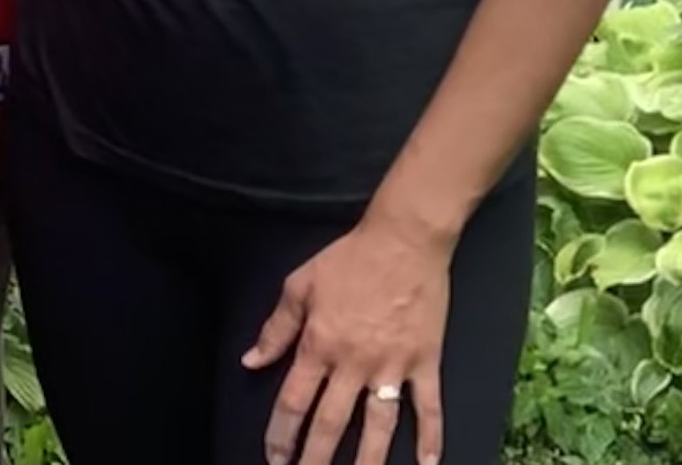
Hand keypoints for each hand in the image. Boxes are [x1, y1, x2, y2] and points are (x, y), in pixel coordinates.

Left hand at [243, 214, 453, 464]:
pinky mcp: (426, 362)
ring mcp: (393, 366)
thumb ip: (276, 328)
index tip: (274, 459)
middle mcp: (354, 363)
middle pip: (331, 423)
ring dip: (368, 461)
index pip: (293, 402)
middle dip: (316, 459)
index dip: (281, 436)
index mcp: (319, 344)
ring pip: (378, 426)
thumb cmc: (349, 259)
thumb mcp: (300, 285)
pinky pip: (429, 407)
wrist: (404, 239)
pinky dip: (431, 438)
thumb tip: (251, 361)